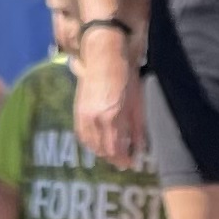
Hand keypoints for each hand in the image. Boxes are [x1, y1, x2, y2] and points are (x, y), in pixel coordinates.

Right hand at [74, 32, 145, 171]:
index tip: (132, 164)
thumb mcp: (138, 102)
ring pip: (91, 145)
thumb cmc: (126, 74)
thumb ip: (137, 127)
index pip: (116, 149)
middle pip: (102, 150)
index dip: (124, 160)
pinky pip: (82, 135)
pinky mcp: (78, 111)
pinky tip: (99, 143)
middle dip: (114, 158)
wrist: (104, 54)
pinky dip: (90, 143)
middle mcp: (95, 120)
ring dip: (102, 152)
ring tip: (113, 154)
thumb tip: (140, 148)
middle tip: (124, 161)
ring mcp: (84, 115)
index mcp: (112, 117)